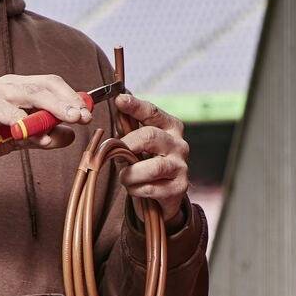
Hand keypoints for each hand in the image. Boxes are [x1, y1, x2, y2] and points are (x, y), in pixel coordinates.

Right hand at [0, 73, 91, 150]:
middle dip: (69, 99)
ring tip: (70, 118)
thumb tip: (70, 136)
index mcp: (22, 89)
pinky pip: (9, 111)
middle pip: (48, 84)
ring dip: (55, 106)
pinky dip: (23, 121)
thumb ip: (42, 135)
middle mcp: (13, 85)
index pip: (53, 85)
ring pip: (33, 94)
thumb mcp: (18, 137)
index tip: (88, 112)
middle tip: (84, 116)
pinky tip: (35, 132)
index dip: (73, 96)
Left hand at [109, 93, 190, 221]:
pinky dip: (137, 189)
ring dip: (131, 173)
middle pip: (150, 136)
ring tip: (124, 177)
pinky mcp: (179, 188)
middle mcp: (179, 144)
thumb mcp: (139, 144)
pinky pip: (152, 188)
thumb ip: (129, 129)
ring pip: (153, 167)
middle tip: (114, 154)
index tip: (119, 100)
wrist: (166, 195)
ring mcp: (181, 166)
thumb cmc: (149, 164)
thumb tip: (117, 109)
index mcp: (171, 127)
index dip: (135, 106)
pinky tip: (134, 188)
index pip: (152, 112)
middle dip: (128, 144)